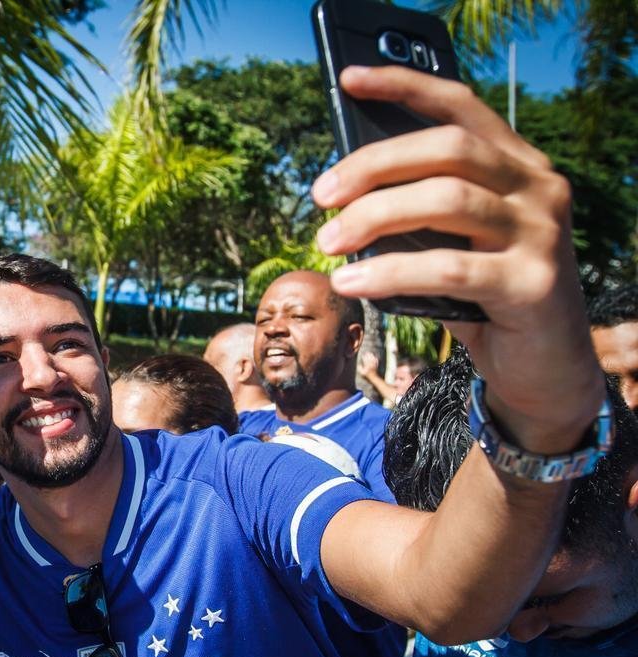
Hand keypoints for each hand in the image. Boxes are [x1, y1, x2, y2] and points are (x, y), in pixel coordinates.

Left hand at [313, 65, 602, 453]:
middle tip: (321, 196)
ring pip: (446, 200)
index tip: (348, 80)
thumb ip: (420, 209)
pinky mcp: (533, 283)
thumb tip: (344, 190)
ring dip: (374, 217)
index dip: (403, 86)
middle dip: (372, 165)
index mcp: (517, 165)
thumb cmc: (485, 297)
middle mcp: (538, 187)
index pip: (459, 106)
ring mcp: (542, 233)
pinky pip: (449, 266)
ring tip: (328, 241)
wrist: (543, 367)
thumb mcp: (454, 241)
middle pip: (446, 149)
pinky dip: (389, 272)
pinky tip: (352, 283)